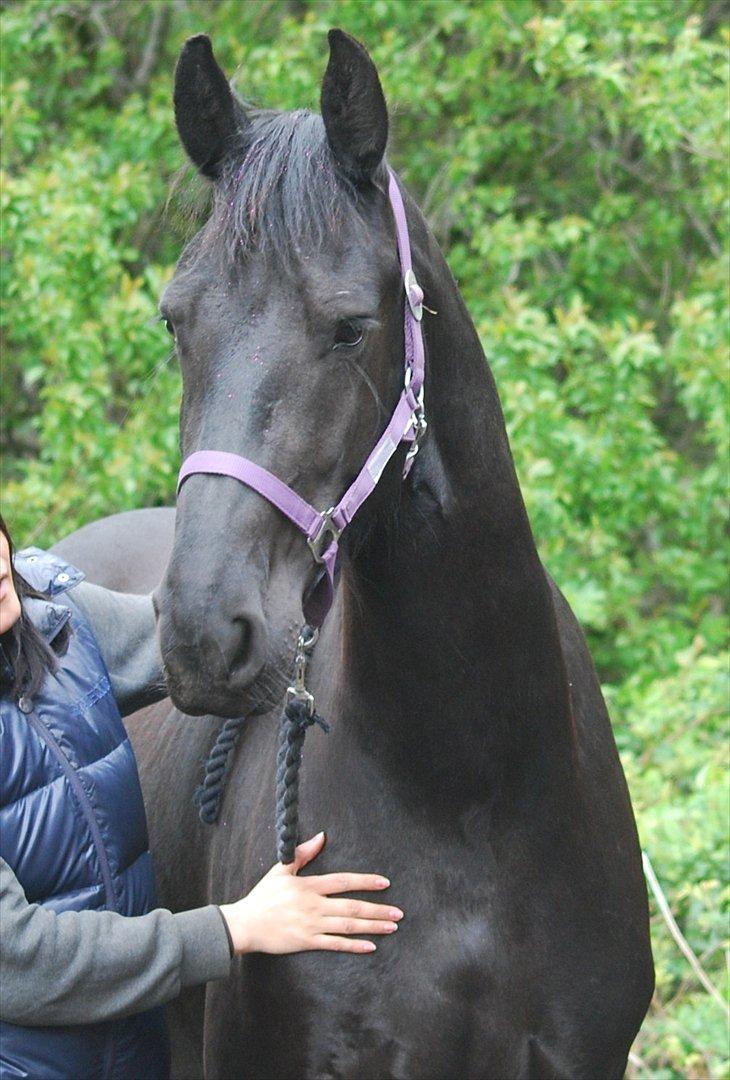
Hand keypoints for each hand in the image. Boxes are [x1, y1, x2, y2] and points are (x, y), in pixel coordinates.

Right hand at [220, 832, 401, 955]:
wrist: (245, 924)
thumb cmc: (262, 896)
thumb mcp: (281, 870)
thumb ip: (303, 853)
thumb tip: (321, 836)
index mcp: (309, 886)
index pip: (343, 881)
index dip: (365, 881)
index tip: (384, 883)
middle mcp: (314, 905)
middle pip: (352, 906)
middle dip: (377, 909)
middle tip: (398, 913)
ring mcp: (312, 925)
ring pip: (348, 926)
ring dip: (372, 926)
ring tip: (391, 927)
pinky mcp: (307, 942)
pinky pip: (335, 944)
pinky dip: (353, 945)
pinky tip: (370, 946)